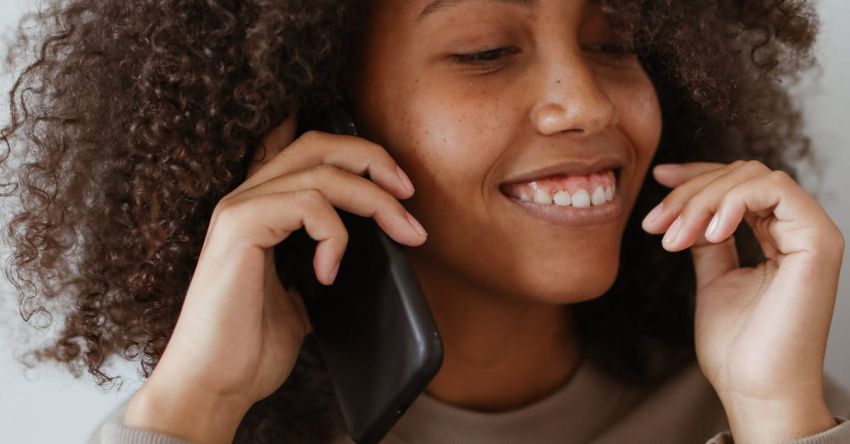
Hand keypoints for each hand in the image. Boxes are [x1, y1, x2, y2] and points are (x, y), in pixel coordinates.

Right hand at [123, 111, 427, 442]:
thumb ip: (322, 266)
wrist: (212, 387)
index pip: (310, 153)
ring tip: (404, 234)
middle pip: (319, 145)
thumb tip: (369, 259)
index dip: (358, 154)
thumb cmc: (250, 349)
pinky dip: (333, 236)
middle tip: (409, 193)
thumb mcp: (302, 299)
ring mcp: (239, 210)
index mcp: (261, 210)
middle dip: (373, 159)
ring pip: (322, 173)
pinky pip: (307, 205)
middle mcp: (246, 199)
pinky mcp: (239, 228)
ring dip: (374, 200)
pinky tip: (328, 273)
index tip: (400, 188)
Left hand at [641, 160, 842, 442]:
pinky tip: (710, 231)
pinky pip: (775, 189)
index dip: (696, 175)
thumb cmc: (737, 347)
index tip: (658, 178)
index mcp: (776, 238)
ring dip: (703, 200)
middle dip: (690, 193)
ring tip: (675, 239)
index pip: (738, 184)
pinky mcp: (818, 242)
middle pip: (740, 174)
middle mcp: (798, 230)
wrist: (755, 389)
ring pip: (752, 176)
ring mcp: (811, 234)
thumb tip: (689, 210)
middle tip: (656, 226)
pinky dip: (733, 201)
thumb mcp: (713, 279)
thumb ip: (707, 241)